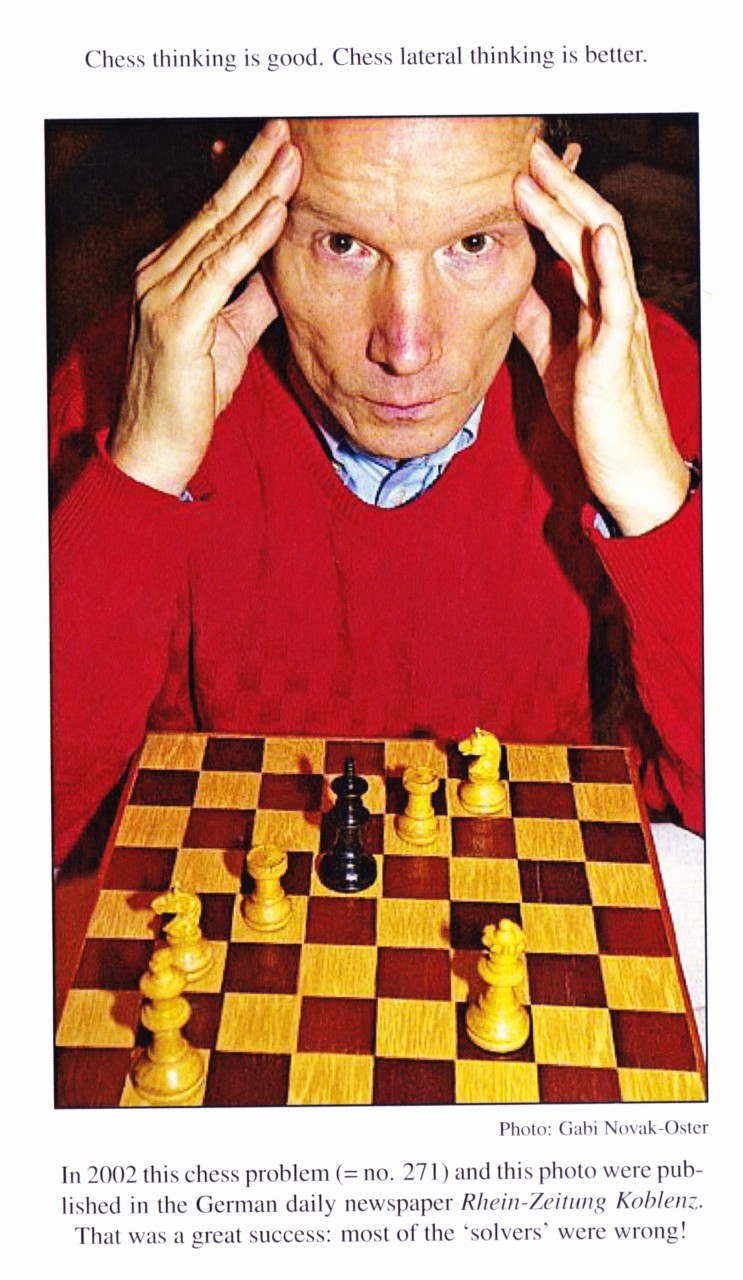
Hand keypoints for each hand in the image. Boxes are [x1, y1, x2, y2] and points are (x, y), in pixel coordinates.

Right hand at [110, 119, 300, 493]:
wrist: (158, 445)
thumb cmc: (192, 395)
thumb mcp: (231, 335)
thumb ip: (251, 297)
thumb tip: (279, 267)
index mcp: (170, 273)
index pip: (215, 216)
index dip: (249, 179)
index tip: (282, 148)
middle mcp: (160, 274)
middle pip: (216, 210)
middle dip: (255, 167)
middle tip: (288, 128)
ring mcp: (163, 294)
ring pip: (220, 232)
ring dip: (260, 192)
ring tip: (291, 157)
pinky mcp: (177, 322)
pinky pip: (222, 271)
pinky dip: (251, 239)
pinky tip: (275, 212)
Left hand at [513, 138, 688, 535]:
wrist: (625, 464)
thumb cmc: (595, 414)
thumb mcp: (555, 357)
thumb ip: (539, 321)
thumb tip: (514, 287)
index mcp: (593, 303)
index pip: (573, 239)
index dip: (549, 203)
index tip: (518, 172)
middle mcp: (610, 303)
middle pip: (587, 229)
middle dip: (557, 189)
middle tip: (525, 153)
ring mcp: (617, 322)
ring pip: (599, 251)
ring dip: (567, 210)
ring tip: (536, 178)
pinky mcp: (617, 350)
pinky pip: (617, 299)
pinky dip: (609, 262)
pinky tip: (594, 231)